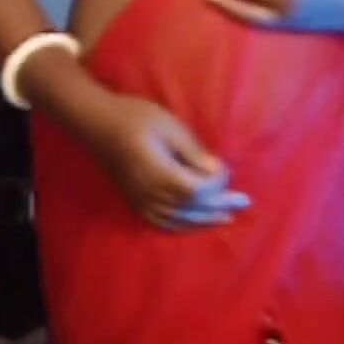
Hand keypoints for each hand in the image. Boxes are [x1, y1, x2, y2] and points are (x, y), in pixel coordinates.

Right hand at [93, 94, 249, 230]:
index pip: (196, 191)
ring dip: (205, 220)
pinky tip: (195, 222)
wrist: (99, 124)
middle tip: (244, 203)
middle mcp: (150, 194)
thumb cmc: (136, 117)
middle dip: (220, 206)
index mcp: (159, 173)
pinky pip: (162, 223)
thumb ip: (193, 153)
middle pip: (192, 208)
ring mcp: (141, 202)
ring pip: (179, 220)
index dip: (216, 186)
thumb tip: (216, 173)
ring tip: (226, 217)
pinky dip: (182, 225)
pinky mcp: (136, 203)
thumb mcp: (170, 127)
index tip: (226, 171)